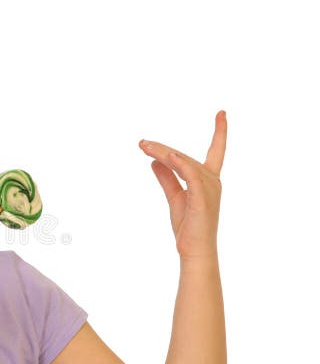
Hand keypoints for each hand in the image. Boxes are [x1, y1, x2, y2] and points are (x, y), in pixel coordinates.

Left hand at [139, 110, 226, 260]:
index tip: (221, 113)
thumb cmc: (188, 227)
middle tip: (142, 143)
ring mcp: (209, 188)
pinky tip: (167, 155)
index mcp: (208, 180)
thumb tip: (155, 161)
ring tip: (144, 146)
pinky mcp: (201, 197)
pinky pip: (190, 174)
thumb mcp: (174, 197)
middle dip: (162, 148)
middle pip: (184, 156)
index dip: (220, 132)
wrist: (194, 250)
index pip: (217, 150)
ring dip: (162, 152)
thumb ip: (167, 178)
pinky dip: (179, 163)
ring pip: (183, 161)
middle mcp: (212, 181)